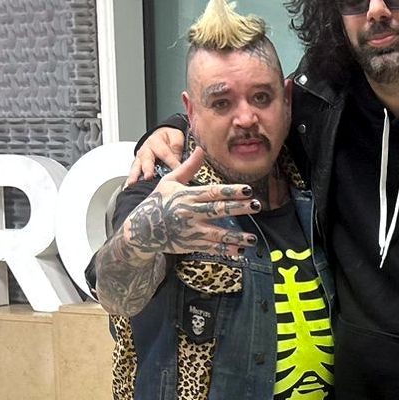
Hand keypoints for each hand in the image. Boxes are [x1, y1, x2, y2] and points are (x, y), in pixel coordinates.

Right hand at [122, 148, 259, 258]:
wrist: (141, 229)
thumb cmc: (157, 202)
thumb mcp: (169, 181)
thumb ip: (188, 167)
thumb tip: (201, 149)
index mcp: (187, 196)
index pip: (213, 192)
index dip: (231, 191)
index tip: (247, 190)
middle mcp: (190, 213)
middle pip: (218, 210)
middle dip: (238, 208)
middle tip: (257, 206)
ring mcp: (191, 230)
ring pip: (217, 233)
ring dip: (236, 236)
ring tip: (252, 238)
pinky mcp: (190, 244)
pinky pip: (210, 247)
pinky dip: (225, 250)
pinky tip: (239, 250)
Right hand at [125, 126, 187, 185]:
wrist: (161, 136)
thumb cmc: (168, 138)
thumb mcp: (176, 138)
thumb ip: (177, 150)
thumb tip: (179, 164)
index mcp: (155, 141)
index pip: (165, 153)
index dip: (172, 163)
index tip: (178, 172)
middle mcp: (145, 149)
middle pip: (146, 160)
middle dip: (147, 169)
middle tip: (148, 176)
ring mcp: (139, 158)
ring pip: (136, 167)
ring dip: (134, 176)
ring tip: (132, 183)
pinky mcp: (137, 165)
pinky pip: (134, 172)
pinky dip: (131, 179)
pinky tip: (129, 186)